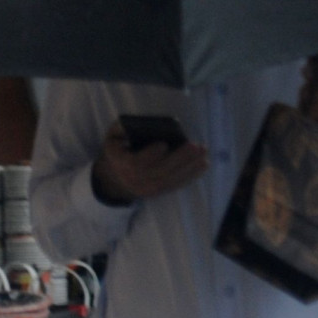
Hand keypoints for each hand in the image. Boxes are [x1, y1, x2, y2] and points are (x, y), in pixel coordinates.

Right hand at [91, 123, 208, 204]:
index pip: (135, 163)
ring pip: (168, 180)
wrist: (114, 176)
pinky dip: (189, 176)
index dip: (150, 155)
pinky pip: (174, 185)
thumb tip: (144, 124)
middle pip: (158, 172)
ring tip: (203, 156)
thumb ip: (123, 128)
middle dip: (178, 159)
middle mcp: (132, 179)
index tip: (164, 144)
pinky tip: (201, 167)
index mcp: (120, 163)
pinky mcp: (156, 193)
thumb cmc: (118, 149)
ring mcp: (145, 189)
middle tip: (195, 146)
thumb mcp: (114, 136)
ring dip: (188, 169)